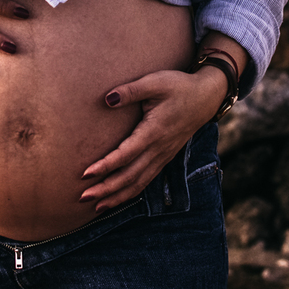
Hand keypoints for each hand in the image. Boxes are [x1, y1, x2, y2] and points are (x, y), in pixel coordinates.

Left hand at [78, 68, 223, 210]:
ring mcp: (163, 156)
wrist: (205, 97)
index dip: (106, 165)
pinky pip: (146, 180)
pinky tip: (118, 198)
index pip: (126, 154)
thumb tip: (107, 99)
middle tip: (83, 197)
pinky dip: (131, 192)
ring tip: (96, 206)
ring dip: (117, 196)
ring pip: (139, 183)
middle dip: (106, 189)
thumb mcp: (155, 82)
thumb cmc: (178, 86)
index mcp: (154, 131)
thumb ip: (130, 91)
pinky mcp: (164, 157)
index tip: (86, 174)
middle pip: (130, 176)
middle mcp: (159, 149)